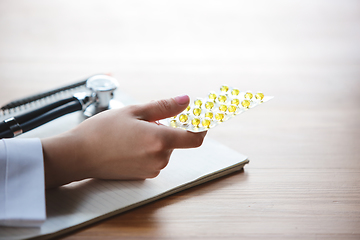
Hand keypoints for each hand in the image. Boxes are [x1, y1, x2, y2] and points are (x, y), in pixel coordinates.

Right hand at [41, 95, 205, 187]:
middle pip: (175, 141)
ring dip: (155, 139)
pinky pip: (153, 159)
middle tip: (143, 121)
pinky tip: (128, 145)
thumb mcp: (134, 111)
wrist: (77, 155)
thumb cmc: (101, 131)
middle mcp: (159, 159)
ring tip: (130, 134)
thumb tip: (185, 100)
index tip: (199, 119)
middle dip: (165, 129)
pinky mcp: (142, 176)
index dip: (200, 127)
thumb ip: (164, 107)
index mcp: (159, 141)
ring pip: (163, 149)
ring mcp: (151, 169)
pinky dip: (147, 149)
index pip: (194, 138)